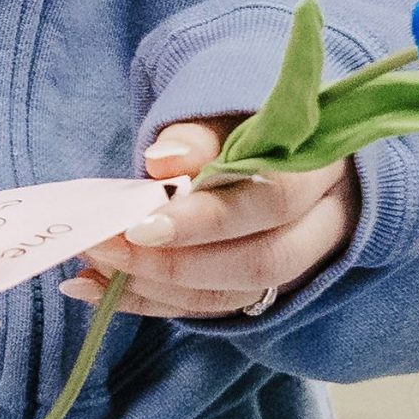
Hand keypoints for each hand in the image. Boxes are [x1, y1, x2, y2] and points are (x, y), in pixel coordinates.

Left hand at [62, 119, 355, 318]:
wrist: (278, 141)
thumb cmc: (253, 120)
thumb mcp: (230, 110)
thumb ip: (200, 135)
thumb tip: (163, 162)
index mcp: (323, 165)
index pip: (275, 199)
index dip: (209, 218)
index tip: (141, 223)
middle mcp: (325, 222)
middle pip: (260, 261)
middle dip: (175, 263)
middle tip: (106, 248)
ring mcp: (301, 264)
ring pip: (236, 295)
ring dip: (157, 287)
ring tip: (94, 270)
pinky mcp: (268, 290)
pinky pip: (212, 309)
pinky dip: (153, 301)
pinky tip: (101, 288)